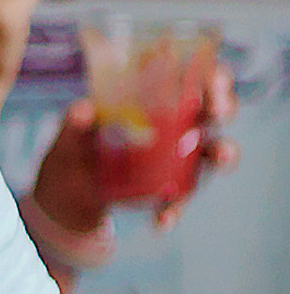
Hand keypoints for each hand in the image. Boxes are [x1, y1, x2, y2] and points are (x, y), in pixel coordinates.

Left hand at [30, 64, 237, 246]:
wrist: (69, 195)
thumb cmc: (76, 151)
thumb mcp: (70, 136)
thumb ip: (74, 123)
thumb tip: (83, 110)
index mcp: (154, 103)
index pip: (193, 79)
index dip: (209, 75)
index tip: (210, 77)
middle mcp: (176, 127)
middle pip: (213, 110)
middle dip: (224, 106)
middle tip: (218, 112)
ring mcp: (179, 159)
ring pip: (213, 152)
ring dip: (222, 154)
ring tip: (221, 158)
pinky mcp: (172, 191)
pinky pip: (180, 200)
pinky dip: (173, 210)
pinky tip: (162, 219)